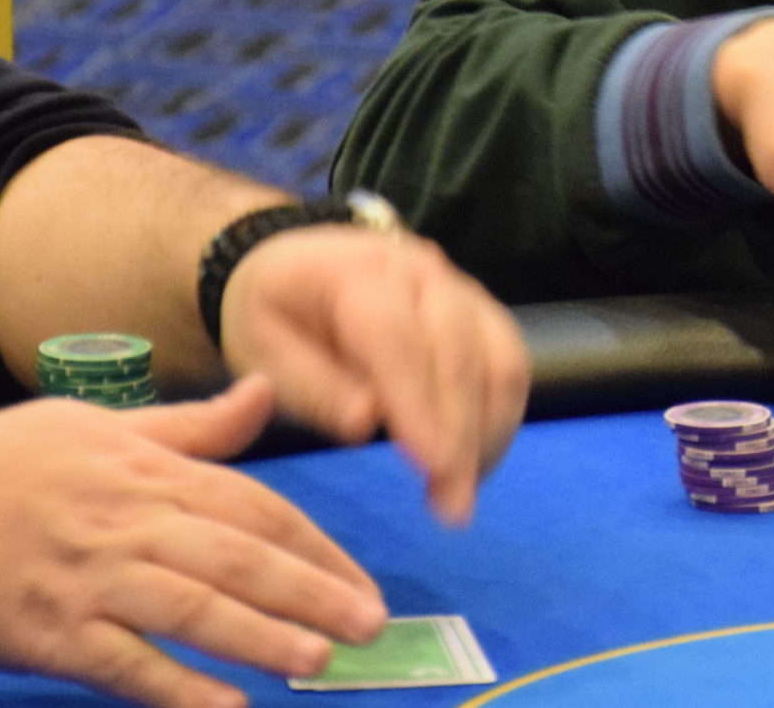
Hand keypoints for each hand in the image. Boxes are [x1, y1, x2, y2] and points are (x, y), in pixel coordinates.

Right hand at [0, 377, 385, 707]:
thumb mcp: (100, 423)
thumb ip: (191, 426)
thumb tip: (265, 392)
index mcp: (148, 467)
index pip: (254, 506)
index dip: (314, 544)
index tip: (360, 577)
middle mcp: (129, 519)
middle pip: (239, 556)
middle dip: (313, 590)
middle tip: (372, 623)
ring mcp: (89, 577)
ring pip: (194, 607)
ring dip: (262, 636)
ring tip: (320, 658)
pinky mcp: (50, 632)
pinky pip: (127, 664)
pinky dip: (179, 689)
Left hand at [220, 225, 529, 523]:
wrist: (297, 265)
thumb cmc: (274, 316)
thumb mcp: (262, 351)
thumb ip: (311, 387)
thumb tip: (367, 424)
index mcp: (356, 272)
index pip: (397, 338)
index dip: (418, 403)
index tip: (433, 467)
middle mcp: (421, 271)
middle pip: (460, 350)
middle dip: (463, 434)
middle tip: (452, 509)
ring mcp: (459, 288)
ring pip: (499, 357)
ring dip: (490, 432)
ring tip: (461, 495)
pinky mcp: (482, 313)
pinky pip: (511, 364)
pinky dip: (501, 419)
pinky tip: (475, 465)